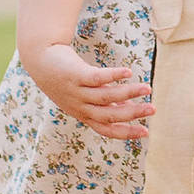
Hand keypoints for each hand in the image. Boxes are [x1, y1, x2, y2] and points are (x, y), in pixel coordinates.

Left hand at [25, 44, 151, 140]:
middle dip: (132, 114)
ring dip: (128, 94)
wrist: (41, 60)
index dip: (126, 132)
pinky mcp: (75, 75)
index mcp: (84, 114)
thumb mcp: (85, 96)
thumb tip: (128, 107)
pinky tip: (128, 72)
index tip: (146, 132)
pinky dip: (113, 76)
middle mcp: (80, 106)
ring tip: (147, 88)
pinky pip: (96, 77)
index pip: (107, 129)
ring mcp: (76, 91)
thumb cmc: (67, 79)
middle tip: (152, 109)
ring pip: (105, 97)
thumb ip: (105, 102)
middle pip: (109, 115)